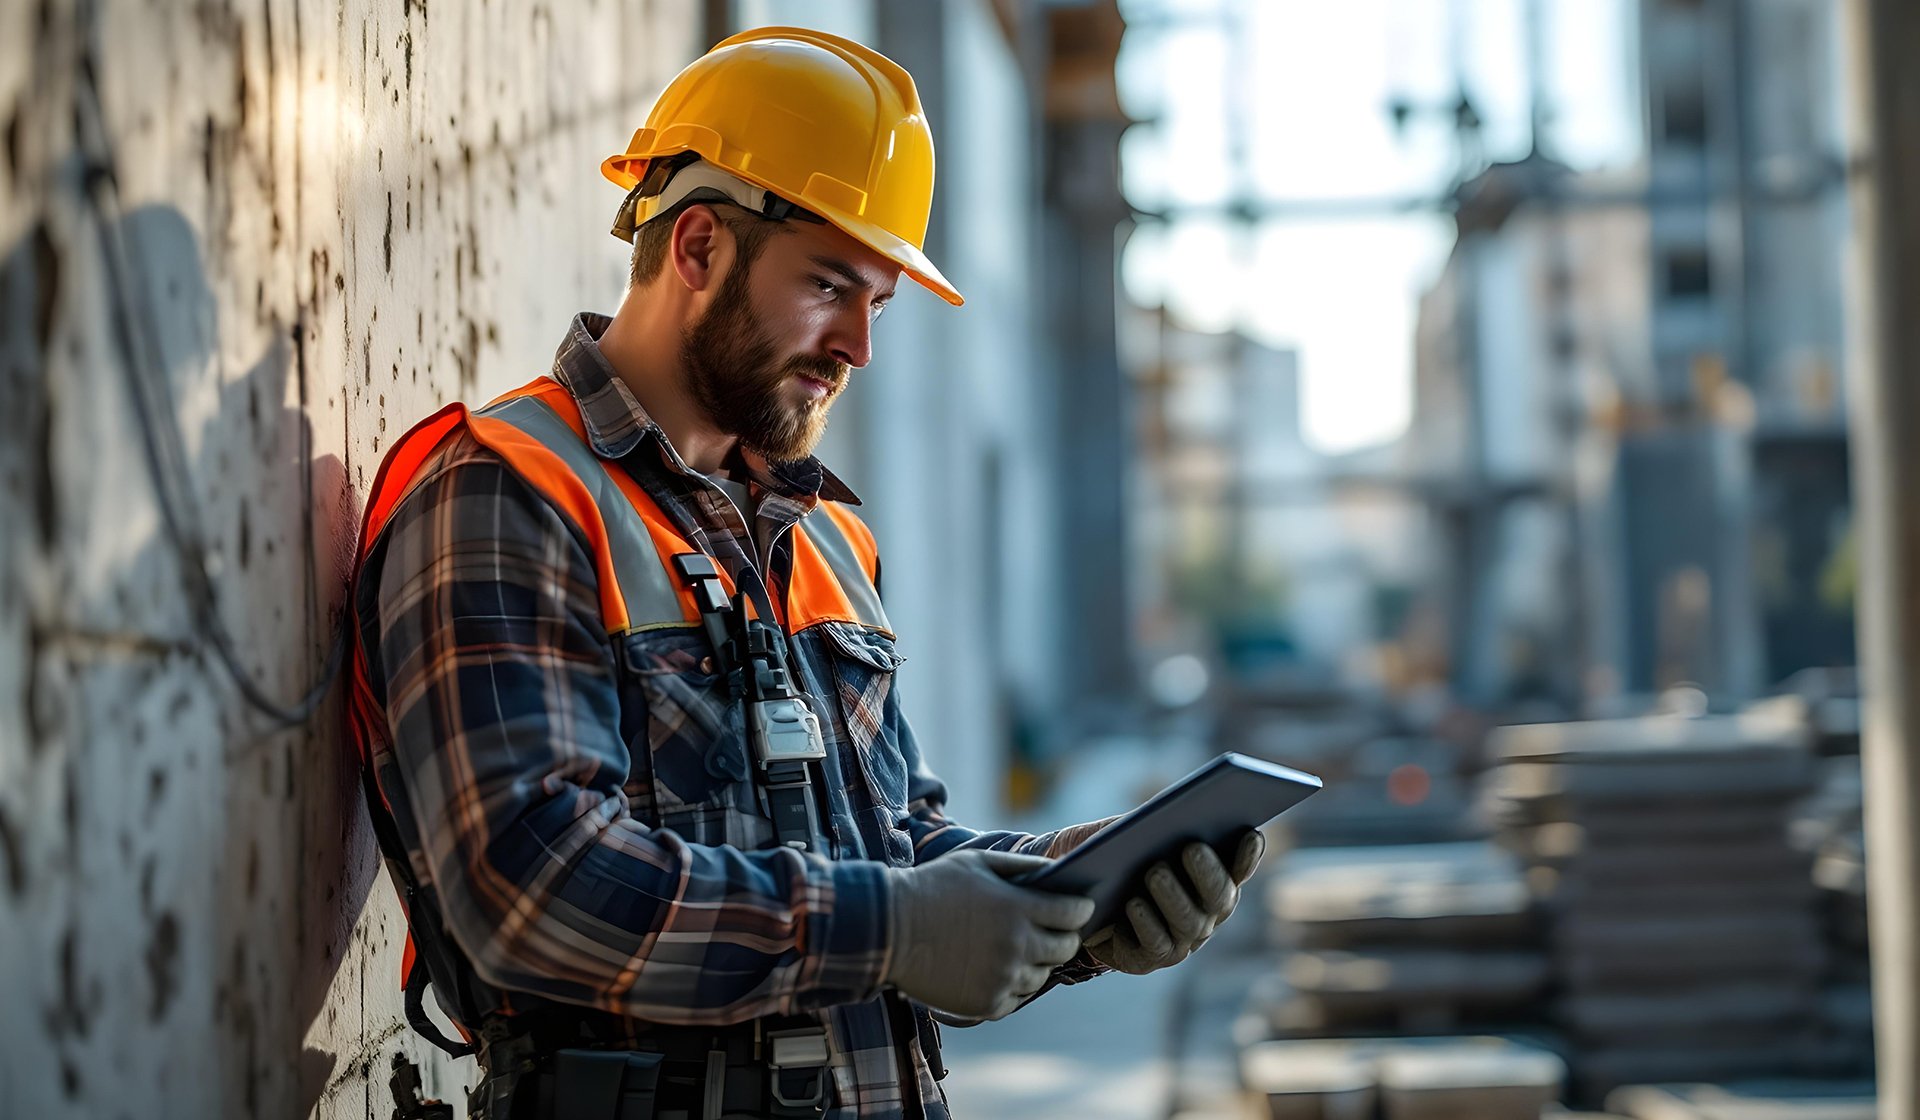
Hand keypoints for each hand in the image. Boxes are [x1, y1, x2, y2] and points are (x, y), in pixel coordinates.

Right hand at [883, 849, 1095, 1021]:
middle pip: (1064, 948)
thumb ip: (1020, 866)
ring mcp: (1002, 978)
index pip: (1072, 913)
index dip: (1081, 909)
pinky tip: (999, 970)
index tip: (1081, 907)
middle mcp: (1016, 946)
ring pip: (1041, 976)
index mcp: (1017, 908)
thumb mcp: (977, 861)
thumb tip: (1055, 873)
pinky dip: (1013, 986)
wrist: (887, 929)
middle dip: (1066, 936)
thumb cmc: (933, 888)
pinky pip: (1016, 998)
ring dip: (1037, 962)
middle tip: (1059, 931)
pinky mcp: (985, 1004)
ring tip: (1021, 950)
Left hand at [1084, 830, 1264, 975]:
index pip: (1238, 869)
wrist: (1087, 911)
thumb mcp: (1134, 842)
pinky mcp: (1153, 958)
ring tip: (1155, 873)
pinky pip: (1156, 943)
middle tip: (1192, 848)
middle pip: (1219, 897)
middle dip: (1208, 872)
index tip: (1250, 834)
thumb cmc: (1120, 867)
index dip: (1247, 856)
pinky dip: (1146, 922)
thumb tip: (1167, 814)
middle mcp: (1206, 914)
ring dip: (1174, 896)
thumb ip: (1153, 828)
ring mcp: (1183, 939)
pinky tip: (1134, 904)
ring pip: (1189, 921)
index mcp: (1212, 881)